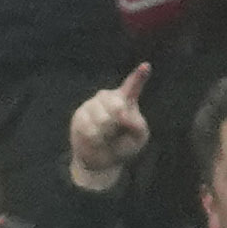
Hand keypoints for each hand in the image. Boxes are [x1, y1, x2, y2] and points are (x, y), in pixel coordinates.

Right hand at [66, 61, 150, 190]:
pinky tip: (96, 139)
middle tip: (116, 130)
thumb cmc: (122, 146)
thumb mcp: (138, 138)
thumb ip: (138, 125)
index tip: (146, 66)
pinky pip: (89, 127)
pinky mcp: (80, 114)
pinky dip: (95, 138)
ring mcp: (93, 104)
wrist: (100, 160)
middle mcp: (109, 97)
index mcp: (127, 100)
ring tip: (105, 136)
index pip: (133, 85)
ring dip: (106, 133)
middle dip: (118, 121)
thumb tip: (123, 114)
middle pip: (117, 105)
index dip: (139, 76)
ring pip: (102, 118)